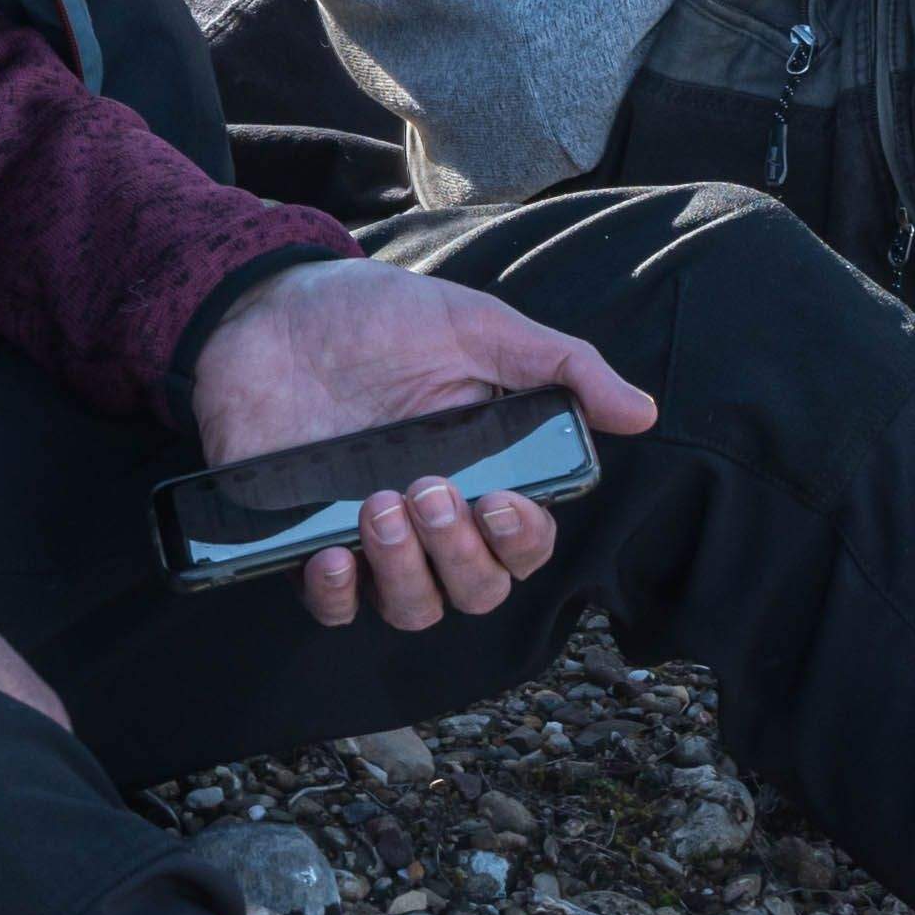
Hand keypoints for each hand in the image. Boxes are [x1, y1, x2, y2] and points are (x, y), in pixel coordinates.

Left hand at [184, 256, 664, 631]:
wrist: (273, 306)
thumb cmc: (381, 317)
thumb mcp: (478, 327)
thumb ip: (562, 367)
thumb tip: (642, 412)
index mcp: (485, 471)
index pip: (524, 544)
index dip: (521, 540)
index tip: (500, 500)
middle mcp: (433, 515)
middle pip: (475, 590)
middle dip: (460, 556)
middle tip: (429, 489)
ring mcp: (369, 534)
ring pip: (413, 608)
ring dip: (405, 575)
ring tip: (378, 506)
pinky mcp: (304, 539)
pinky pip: (333, 605)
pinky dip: (336, 597)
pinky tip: (331, 556)